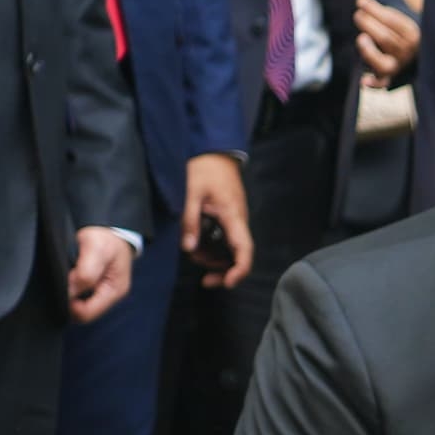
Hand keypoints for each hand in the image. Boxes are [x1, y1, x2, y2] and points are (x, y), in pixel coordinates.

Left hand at [68, 226, 135, 323]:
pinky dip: (69, 288)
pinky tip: (69, 276)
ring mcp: (100, 292)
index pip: (87, 314)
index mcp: (114, 291)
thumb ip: (86, 272)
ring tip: (68, 275)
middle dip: (69, 299)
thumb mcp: (97, 250)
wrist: (110, 228)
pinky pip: (76, 296)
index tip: (63, 286)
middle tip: (65, 278)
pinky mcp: (92, 287)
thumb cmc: (107, 238)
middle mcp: (108, 296)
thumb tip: (69, 292)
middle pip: (81, 313)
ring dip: (68, 293)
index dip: (70, 304)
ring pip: (77, 305)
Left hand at [181, 151, 253, 288]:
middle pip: (240, 256)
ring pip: (232, 250)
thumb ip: (190, 221)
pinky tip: (198, 247)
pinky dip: (214, 249)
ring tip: (194, 257)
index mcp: (233, 216)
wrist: (214, 151)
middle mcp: (238, 221)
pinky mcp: (229, 218)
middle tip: (204, 279)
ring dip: (216, 260)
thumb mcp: (191, 192)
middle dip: (224, 271)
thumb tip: (189, 249)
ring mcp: (234, 220)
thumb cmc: (204, 168)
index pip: (244, 251)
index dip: (239, 271)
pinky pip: (226, 240)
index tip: (227, 283)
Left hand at [354, 0, 418, 80]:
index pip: (392, 21)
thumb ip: (381, 11)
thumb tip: (361, 2)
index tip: (360, 1)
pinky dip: (373, 84)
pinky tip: (363, 82)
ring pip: (382, 62)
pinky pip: (382, 84)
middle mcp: (408, 53)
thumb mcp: (398, 17)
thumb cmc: (398, 29)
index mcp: (413, 35)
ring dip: (368, 50)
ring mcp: (398, 66)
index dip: (374, 10)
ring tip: (361, 37)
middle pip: (385, 39)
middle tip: (357, 15)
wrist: (412, 50)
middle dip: (367, 25)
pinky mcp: (388, 78)